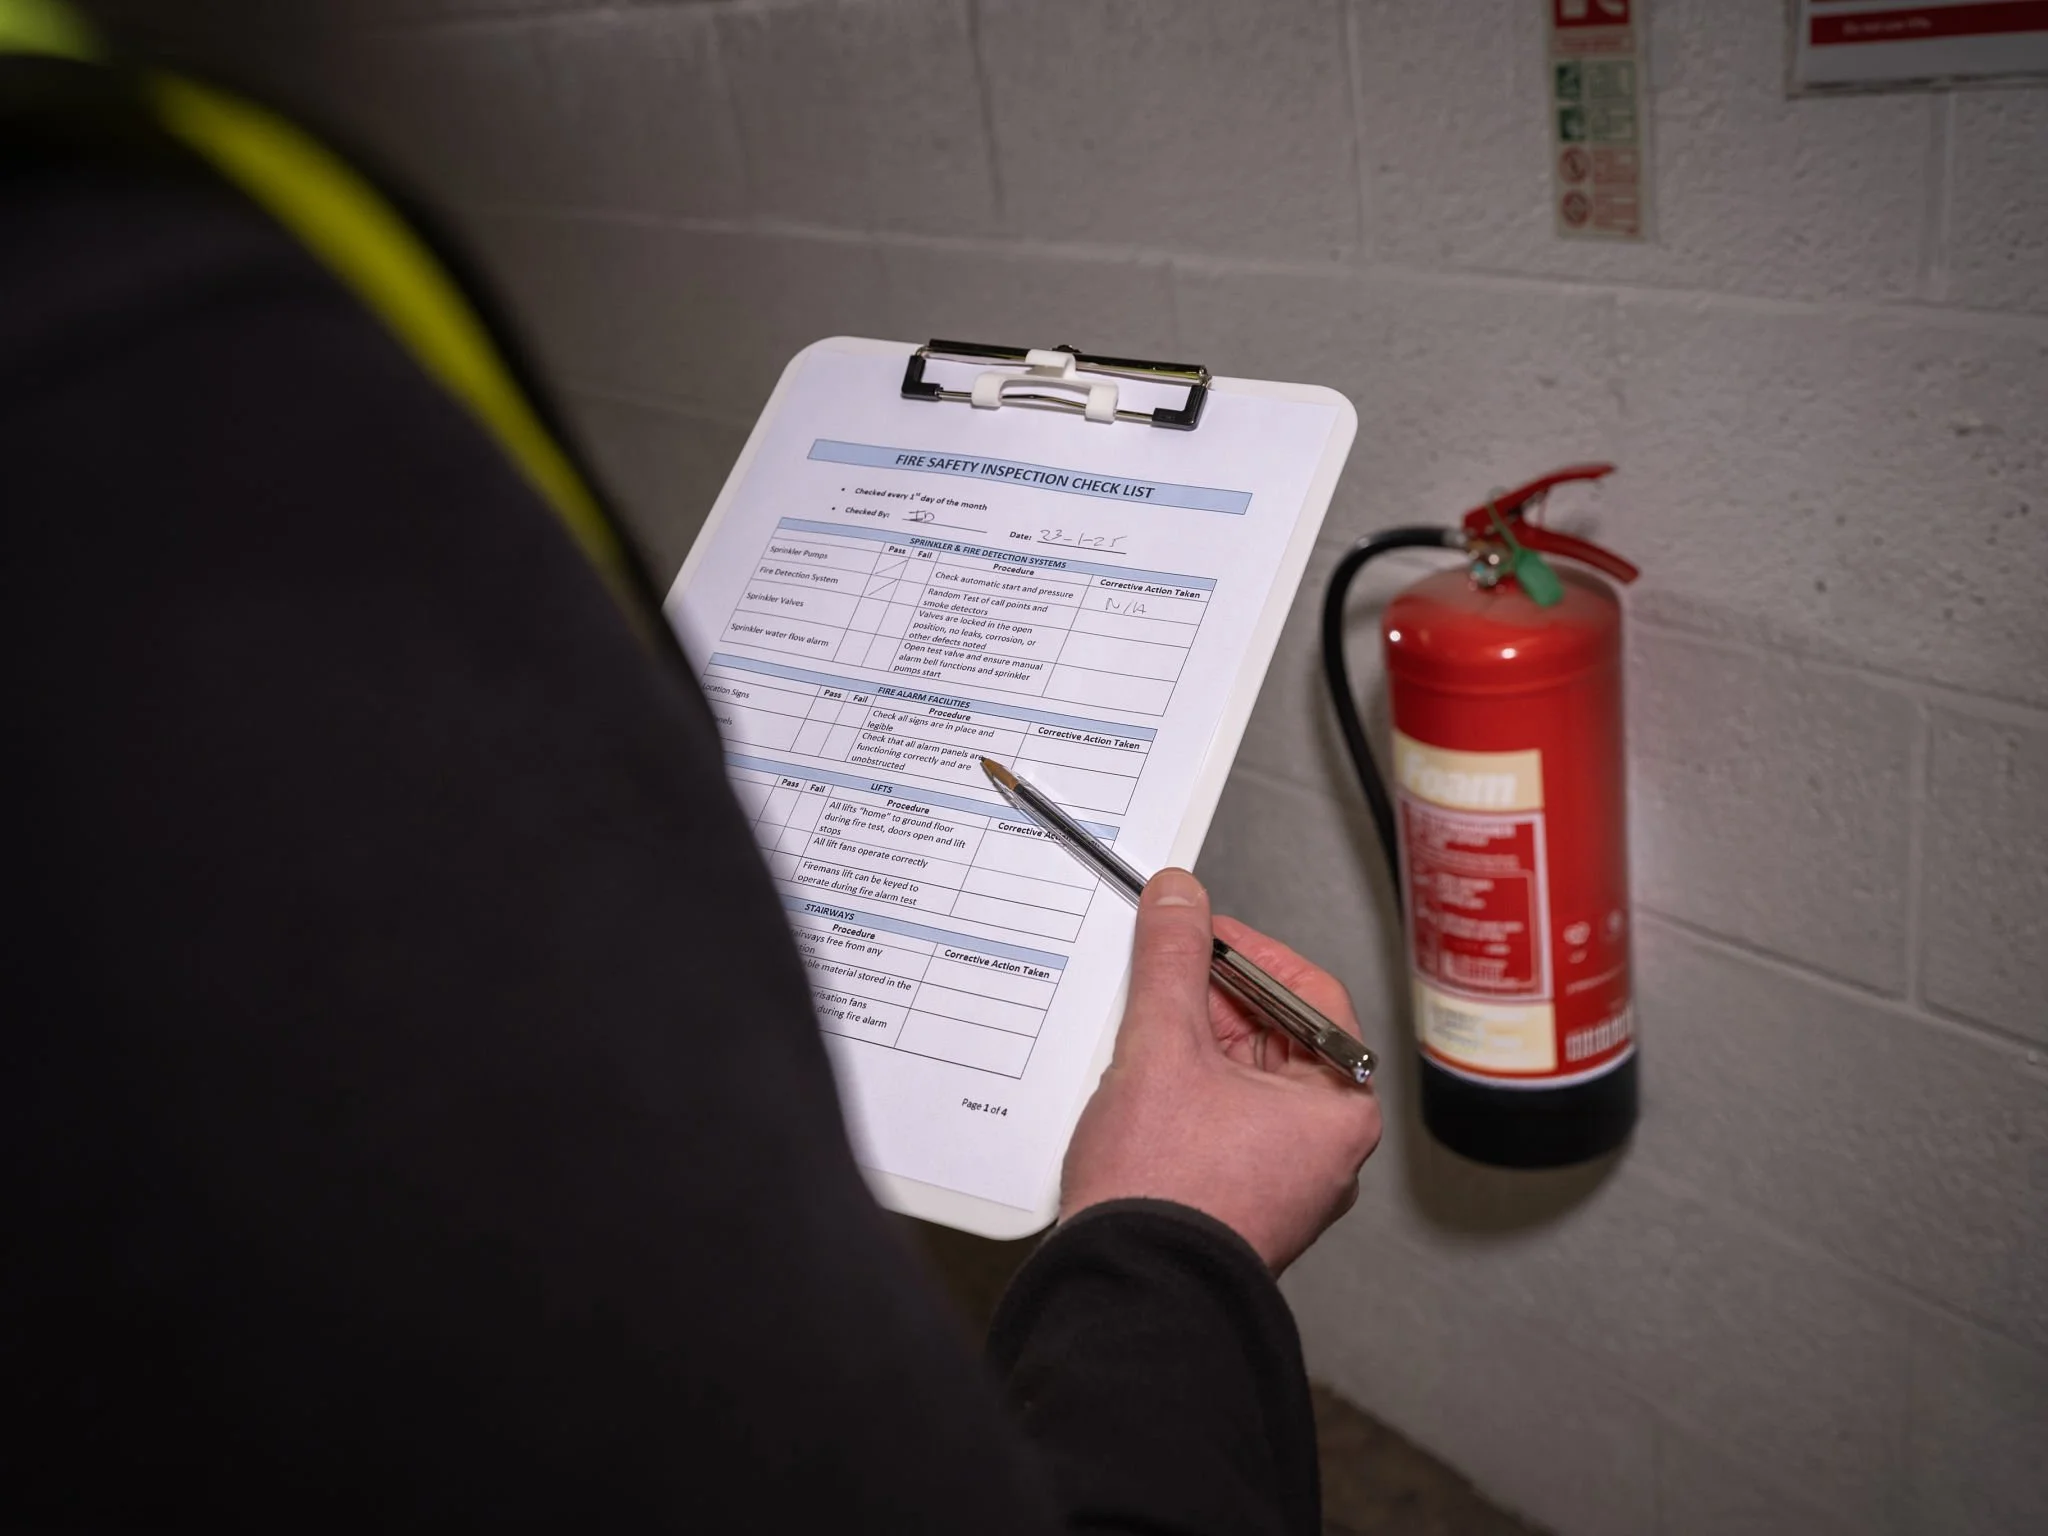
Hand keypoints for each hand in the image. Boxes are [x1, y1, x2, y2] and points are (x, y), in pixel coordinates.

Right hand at [1058, 869, 1381, 1272]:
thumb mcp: (1164, 1047)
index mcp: (1340, 1108)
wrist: (1130, 1291)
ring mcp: (1282, 1177)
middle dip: (1210, 1001)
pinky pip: (1220, 1120)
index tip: (1203, 929)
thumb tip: (1181, 902)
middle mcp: (1324, 1148)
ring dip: (1190, 1047)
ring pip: (1241, 1078)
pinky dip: (1182, 1092)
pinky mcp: (1239, 1196)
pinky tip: (1141, 1087)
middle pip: (1273, 1035)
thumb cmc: (1170, 1198)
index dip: (1249, 951)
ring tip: (1143, 1040)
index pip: (1308, 994)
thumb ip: (1173, 960)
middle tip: (1162, 975)